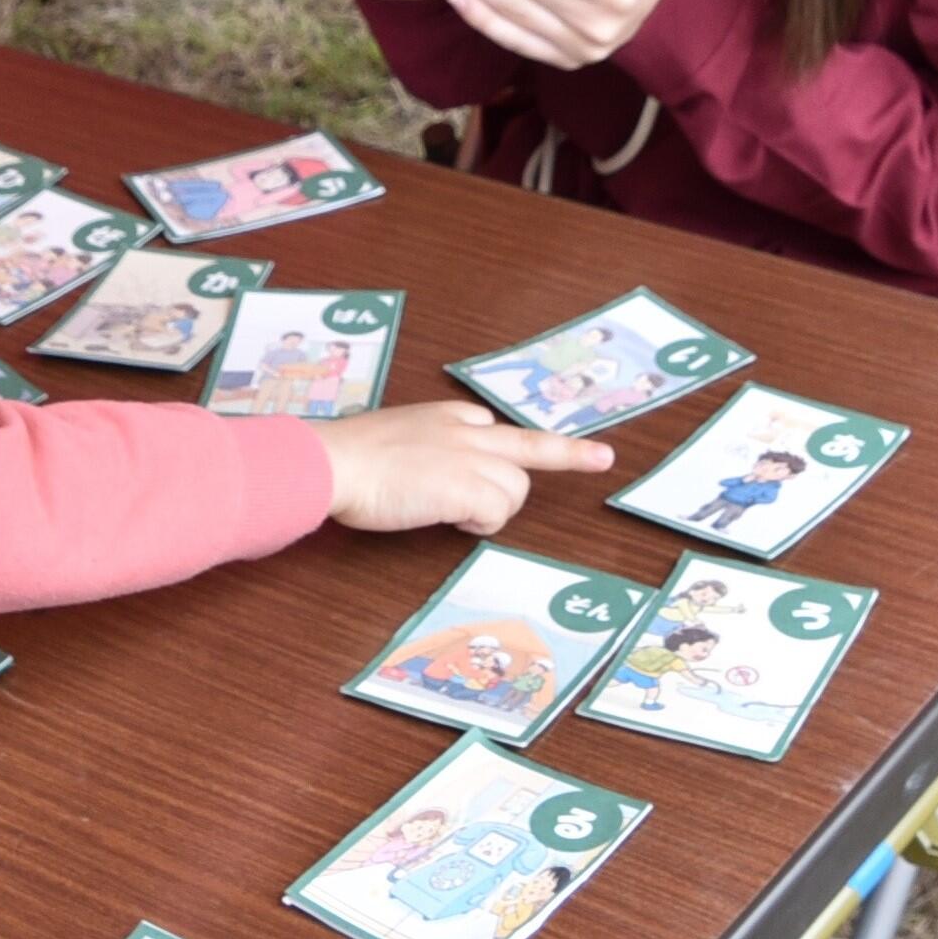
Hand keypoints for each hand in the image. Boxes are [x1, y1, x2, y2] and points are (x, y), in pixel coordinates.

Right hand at [318, 398, 612, 533]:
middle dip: (570, 454)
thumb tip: (420, 476)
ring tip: (452, 516)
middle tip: (603, 458)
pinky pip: (497, 512)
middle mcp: (465, 430)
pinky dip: (479, 523)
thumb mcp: (390, 440)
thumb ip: (420, 450)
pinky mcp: (468, 487)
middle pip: (529, 447)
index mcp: (444, 415)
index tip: (536, 445)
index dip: (504, 448)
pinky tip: (452, 522)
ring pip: (515, 490)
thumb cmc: (346, 458)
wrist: (333, 462)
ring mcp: (471, 457)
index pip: (489, 424)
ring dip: (492, 509)